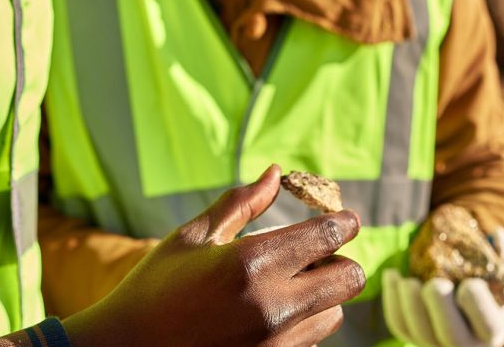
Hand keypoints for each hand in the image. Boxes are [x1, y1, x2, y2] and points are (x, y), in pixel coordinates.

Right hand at [63, 165, 365, 346]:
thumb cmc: (154, 288)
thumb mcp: (192, 239)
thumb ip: (241, 204)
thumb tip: (276, 174)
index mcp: (252, 262)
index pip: (330, 236)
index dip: (343, 223)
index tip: (339, 219)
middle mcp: (273, 305)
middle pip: (349, 278)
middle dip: (337, 260)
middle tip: (312, 253)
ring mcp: (276, 343)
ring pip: (334, 313)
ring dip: (321, 296)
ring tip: (284, 287)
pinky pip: (311, 340)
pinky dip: (301, 324)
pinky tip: (267, 316)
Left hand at [382, 229, 503, 346]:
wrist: (462, 311)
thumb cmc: (484, 289)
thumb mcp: (499, 276)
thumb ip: (502, 256)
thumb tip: (497, 234)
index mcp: (491, 331)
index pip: (488, 326)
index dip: (477, 306)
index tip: (470, 284)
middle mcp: (464, 345)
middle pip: (451, 335)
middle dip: (440, 307)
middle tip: (433, 284)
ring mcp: (435, 344)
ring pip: (418, 332)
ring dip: (408, 304)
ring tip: (406, 281)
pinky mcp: (412, 337)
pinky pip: (399, 324)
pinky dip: (392, 300)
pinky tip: (392, 275)